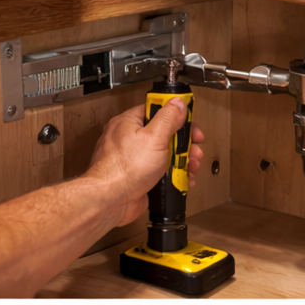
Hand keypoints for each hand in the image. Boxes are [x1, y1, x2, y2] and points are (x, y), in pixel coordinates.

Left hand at [86, 100, 204, 228]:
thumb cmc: (123, 170)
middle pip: (163, 134)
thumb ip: (167, 118)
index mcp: (128, 123)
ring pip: (163, 154)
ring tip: (191, 166)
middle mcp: (128, 139)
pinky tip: (182, 179)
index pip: (156, 110)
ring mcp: (132, 159)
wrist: (111, 201)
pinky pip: (158, 171)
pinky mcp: (137, 176)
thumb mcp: (154, 138)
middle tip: (193, 150)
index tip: (190, 123)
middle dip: (183, 143)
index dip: (176, 116)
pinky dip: (172, 174)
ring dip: (181, 160)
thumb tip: (176, 103)